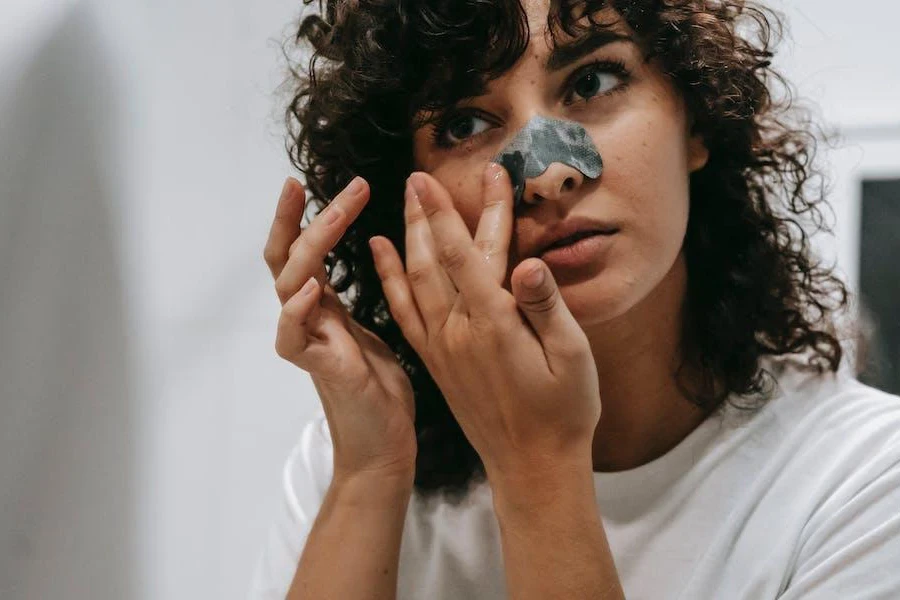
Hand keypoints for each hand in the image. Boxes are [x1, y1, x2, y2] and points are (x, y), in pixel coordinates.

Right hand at [264, 176, 415, 482]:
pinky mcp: (321, 369)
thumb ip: (372, 291)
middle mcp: (310, 317)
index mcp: (325, 306)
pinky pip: (292, 338)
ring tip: (332, 217)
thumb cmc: (382, 388)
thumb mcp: (380, 326)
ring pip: (288, 285)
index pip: (304, 250)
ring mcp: (310, 341)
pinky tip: (310, 291)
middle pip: (286, 257)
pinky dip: (296, 312)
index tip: (317, 181)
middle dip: (296, 218)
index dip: (305, 216)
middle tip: (308, 183)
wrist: (384, 445)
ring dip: (309, 247)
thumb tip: (386, 249)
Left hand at [367, 163, 600, 478]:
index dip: (459, 211)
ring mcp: (441, 346)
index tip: (454, 175)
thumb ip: (548, 308)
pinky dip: (389, 277)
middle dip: (432, 212)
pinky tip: (380, 252)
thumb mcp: (572, 359)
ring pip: (415, 279)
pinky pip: (403, 310)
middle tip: (421, 174)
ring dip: (408, 236)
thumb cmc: (562, 411)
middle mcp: (459, 331)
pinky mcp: (433, 360)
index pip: (471, 254)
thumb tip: (530, 262)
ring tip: (403, 199)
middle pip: (441, 258)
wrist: (530, 464)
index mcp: (495, 325)